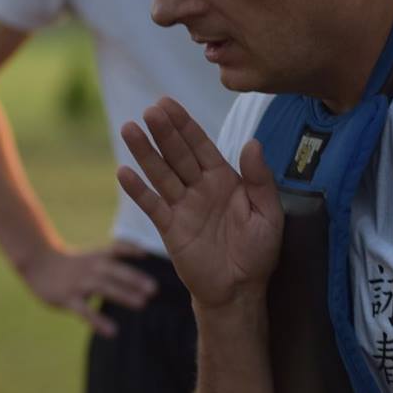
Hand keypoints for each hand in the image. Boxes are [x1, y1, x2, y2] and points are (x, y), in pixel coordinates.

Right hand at [20, 242, 158, 336]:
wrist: (37, 264)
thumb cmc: (69, 264)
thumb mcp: (90, 257)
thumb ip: (111, 261)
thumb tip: (138, 265)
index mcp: (96, 257)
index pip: (116, 250)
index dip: (130, 249)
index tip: (146, 253)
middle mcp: (89, 268)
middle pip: (114, 271)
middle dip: (134, 279)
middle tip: (154, 289)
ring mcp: (78, 283)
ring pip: (103, 287)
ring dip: (123, 294)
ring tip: (142, 304)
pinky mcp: (67, 298)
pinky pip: (84, 311)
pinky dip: (99, 321)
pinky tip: (112, 332)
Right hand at [115, 98, 282, 308]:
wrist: (240, 289)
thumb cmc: (258, 251)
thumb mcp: (269, 213)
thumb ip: (260, 179)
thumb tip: (252, 143)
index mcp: (224, 179)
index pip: (201, 145)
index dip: (185, 125)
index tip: (167, 103)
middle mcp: (200, 188)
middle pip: (178, 154)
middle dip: (164, 132)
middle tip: (150, 111)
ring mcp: (183, 207)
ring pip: (161, 174)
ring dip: (145, 152)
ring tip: (129, 129)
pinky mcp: (170, 229)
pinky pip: (152, 205)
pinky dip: (138, 190)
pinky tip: (124, 172)